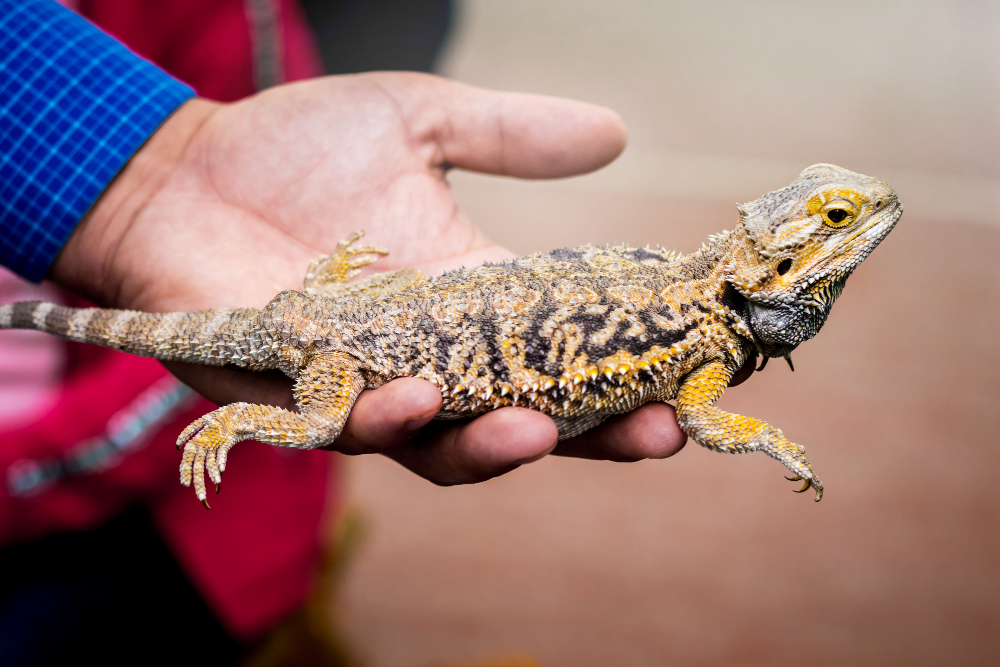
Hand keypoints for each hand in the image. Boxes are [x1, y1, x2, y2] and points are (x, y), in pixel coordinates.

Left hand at [51, 72, 688, 483]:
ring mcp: (361, 386)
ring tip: (536, 430)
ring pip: (438, 445)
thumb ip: (510, 136)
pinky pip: (344, 429)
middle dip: (588, 436)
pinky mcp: (290, 399)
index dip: (621, 370)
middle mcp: (427, 360)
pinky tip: (412, 396)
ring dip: (490, 446)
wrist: (179, 169)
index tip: (690, 372)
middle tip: (655, 432)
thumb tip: (617, 133)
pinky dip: (382, 421)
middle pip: (520, 418)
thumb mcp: (418, 123)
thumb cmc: (294, 149)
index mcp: (466, 305)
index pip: (559, 352)